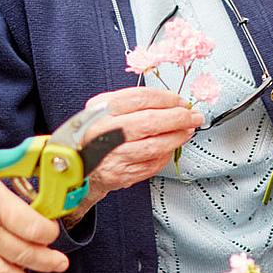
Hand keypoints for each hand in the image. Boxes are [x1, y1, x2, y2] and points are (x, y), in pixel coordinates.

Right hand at [77, 88, 202, 195]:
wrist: (79, 165)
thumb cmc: (98, 134)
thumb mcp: (105, 109)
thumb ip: (135, 103)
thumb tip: (173, 102)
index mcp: (100, 109)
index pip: (140, 98)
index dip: (167, 99)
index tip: (181, 102)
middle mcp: (103, 131)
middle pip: (149, 122)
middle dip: (178, 118)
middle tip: (192, 117)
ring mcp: (111, 155)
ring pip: (153, 146)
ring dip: (176, 138)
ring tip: (186, 131)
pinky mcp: (119, 174)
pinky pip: (151, 164)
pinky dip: (165, 155)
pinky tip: (169, 148)